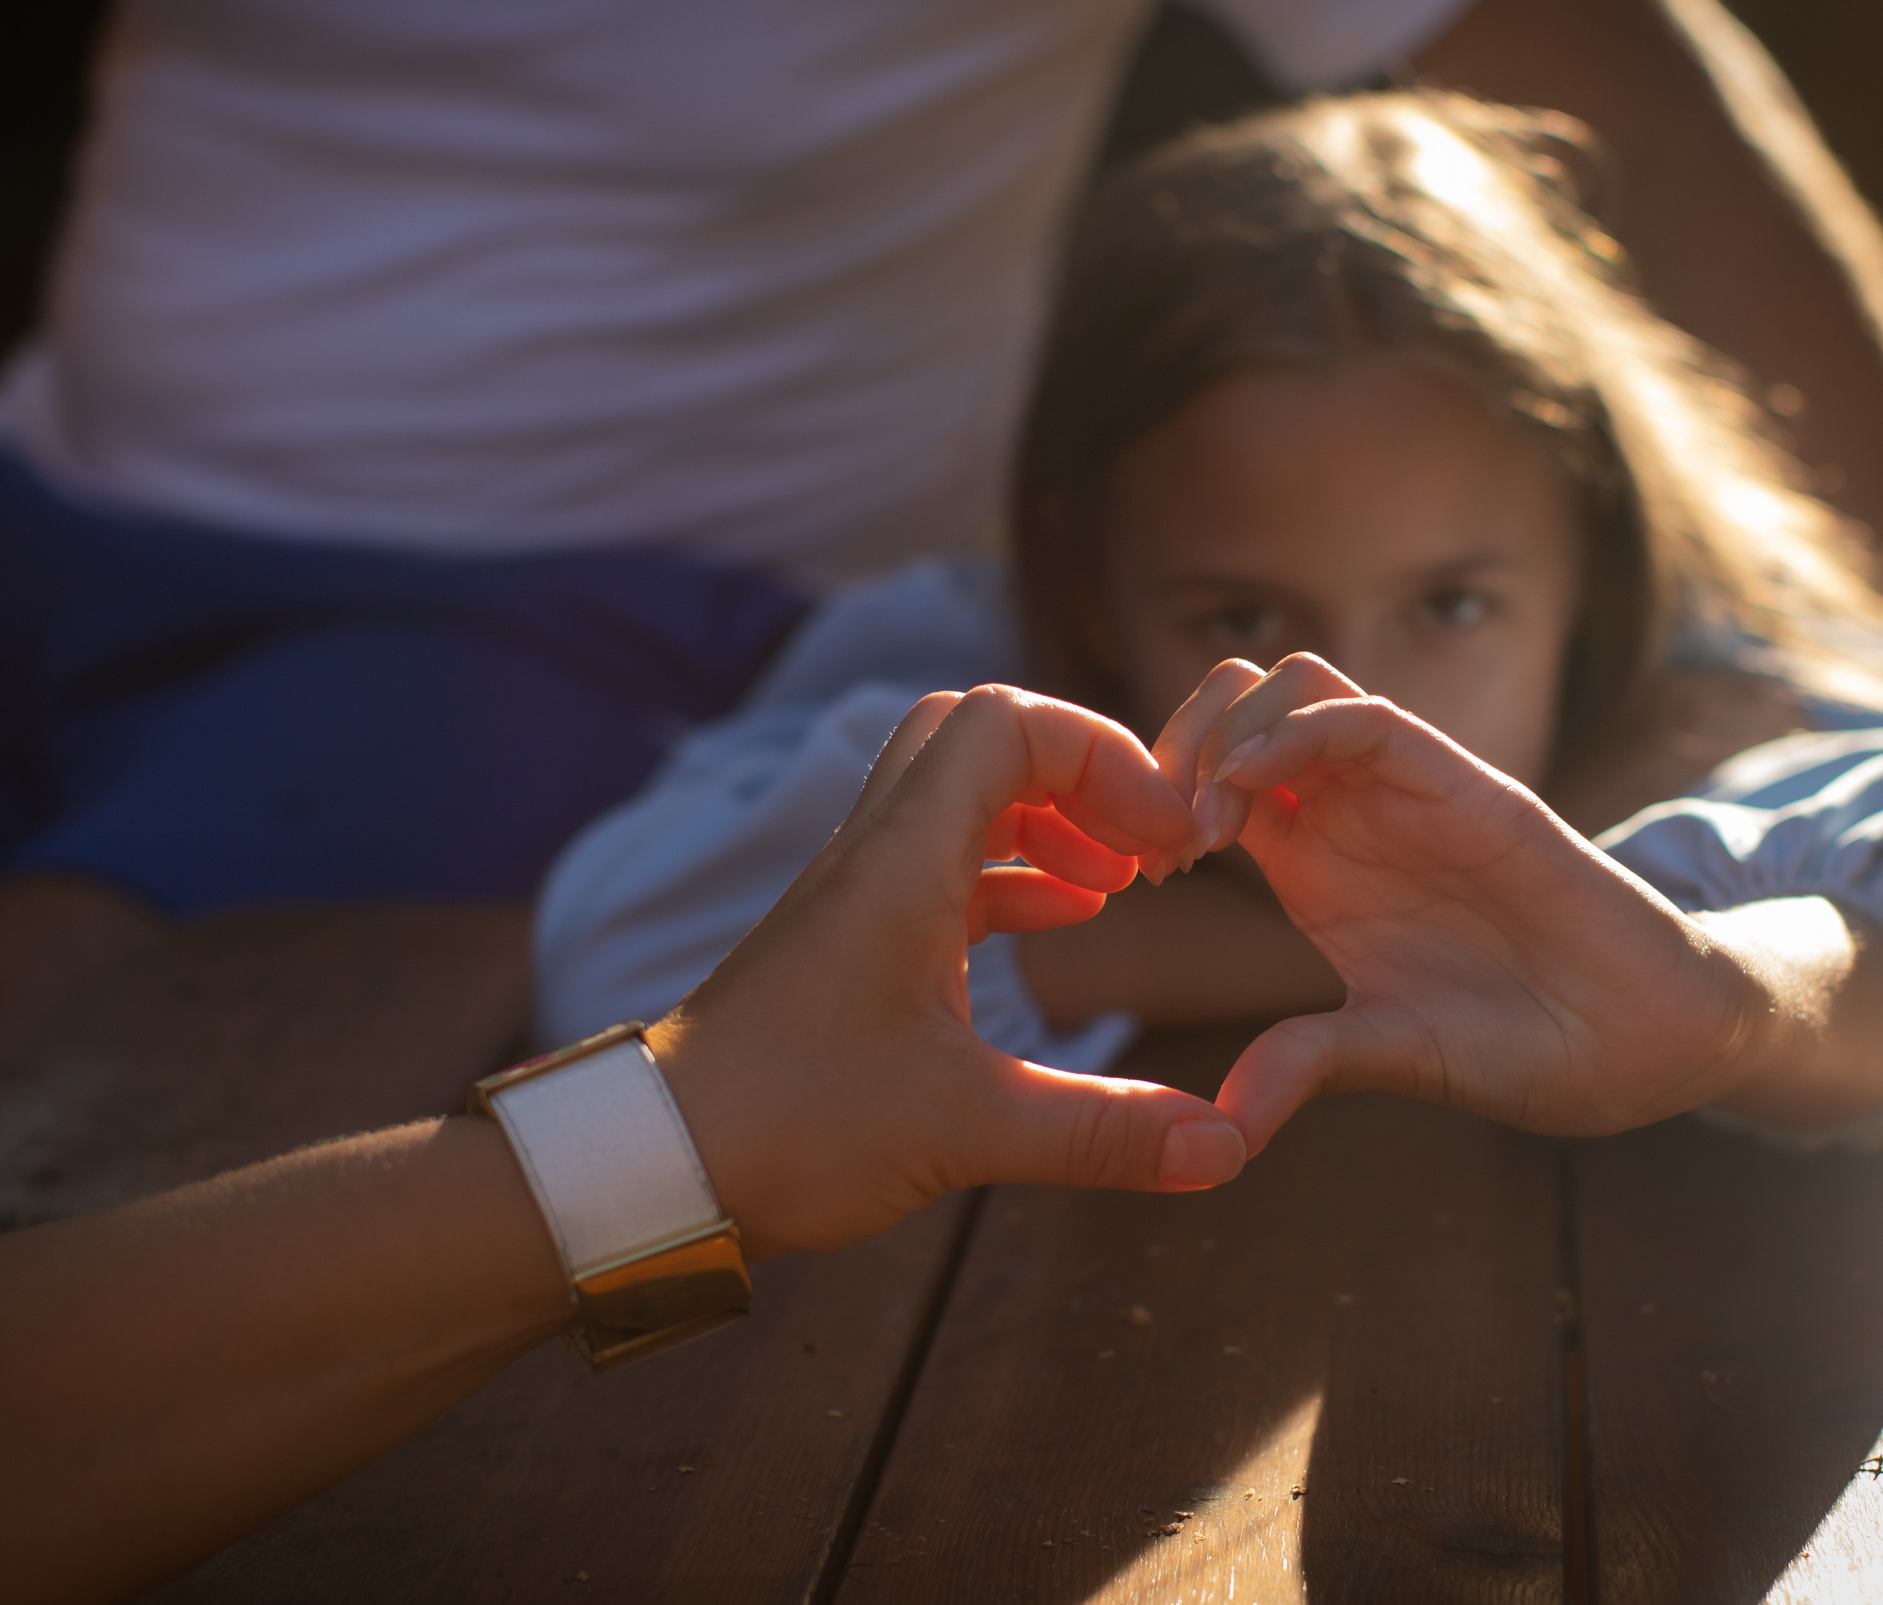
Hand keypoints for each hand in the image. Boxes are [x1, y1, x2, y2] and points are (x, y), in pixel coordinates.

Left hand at [650, 685, 1249, 1257]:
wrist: (656, 1161)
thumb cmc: (785, 1127)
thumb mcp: (962, 1132)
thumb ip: (1100, 1133)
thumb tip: (1226, 1146)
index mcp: (901, 863)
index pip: (1006, 722)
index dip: (1102, 756)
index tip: (1164, 840)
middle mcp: (874, 855)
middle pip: (980, 738)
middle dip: (1077, 771)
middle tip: (1143, 842)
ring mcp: (857, 895)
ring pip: (959, 798)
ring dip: (1047, 819)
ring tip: (1124, 880)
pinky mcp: (850, 941)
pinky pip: (943, 865)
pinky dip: (1012, 875)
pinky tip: (1066, 921)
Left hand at [1150, 655, 1786, 1150]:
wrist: (1651, 1039)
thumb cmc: (1527, 1044)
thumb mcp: (1389, 1055)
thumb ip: (1306, 1066)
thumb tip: (1220, 1130)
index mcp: (1312, 863)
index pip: (1206, 775)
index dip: (1155, 802)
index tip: (1139, 876)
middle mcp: (1348, 811)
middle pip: (1232, 705)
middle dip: (1176, 745)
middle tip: (1158, 835)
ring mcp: (1404, 789)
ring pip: (1288, 684)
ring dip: (1227, 730)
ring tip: (1204, 823)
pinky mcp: (1462, 781)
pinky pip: (1361, 713)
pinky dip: (1292, 733)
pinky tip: (1252, 796)